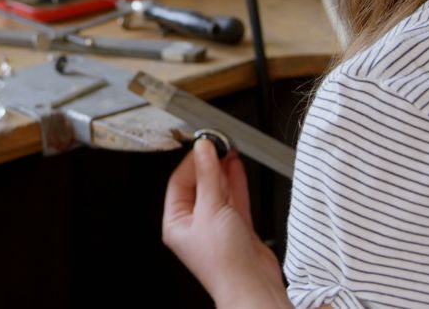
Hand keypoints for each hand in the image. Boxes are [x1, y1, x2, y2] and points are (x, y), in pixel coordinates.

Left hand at [163, 140, 290, 307]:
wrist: (252, 286)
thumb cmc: (225, 262)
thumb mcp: (211, 209)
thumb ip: (208, 175)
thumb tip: (203, 150)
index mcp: (177, 223)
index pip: (179, 182)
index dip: (191, 161)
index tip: (203, 144)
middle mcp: (195, 225)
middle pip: (199, 185)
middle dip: (209, 163)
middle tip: (218, 143)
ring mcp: (217, 226)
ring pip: (218, 191)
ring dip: (223, 171)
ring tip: (229, 150)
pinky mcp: (237, 228)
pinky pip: (234, 200)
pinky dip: (236, 183)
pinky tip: (237, 168)